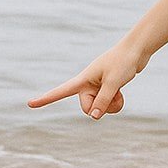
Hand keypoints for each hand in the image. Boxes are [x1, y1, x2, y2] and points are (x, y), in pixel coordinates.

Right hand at [27, 41, 147, 119]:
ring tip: (119, 92)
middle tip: (112, 93)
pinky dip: (116, 102)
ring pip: (100, 108)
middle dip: (101, 107)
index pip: (60, 91)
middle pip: (88, 108)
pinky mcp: (107, 88)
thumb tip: (94, 117)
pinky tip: (121, 92)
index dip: (45, 99)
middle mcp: (88, 84)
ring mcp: (98, 87)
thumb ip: (103, 101)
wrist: (137, 50)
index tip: (30, 104)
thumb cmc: (123, 62)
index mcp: (83, 79)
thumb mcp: (113, 83)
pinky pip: (108, 104)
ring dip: (111, 105)